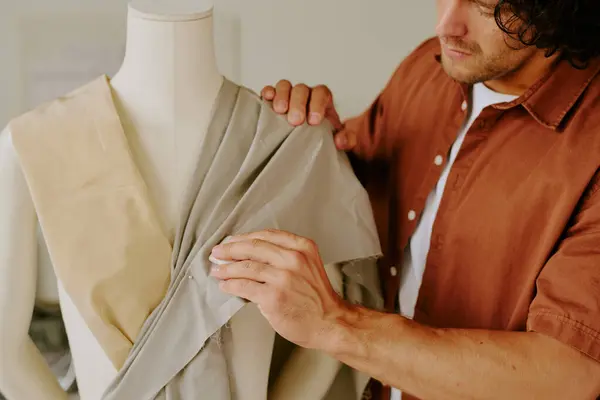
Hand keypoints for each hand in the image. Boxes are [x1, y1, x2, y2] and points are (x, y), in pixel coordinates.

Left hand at [209, 229, 348, 349]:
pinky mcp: (273, 296)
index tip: (231, 241)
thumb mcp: (308, 265)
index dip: (244, 238)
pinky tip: (224, 285)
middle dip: (230, 250)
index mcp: (302, 247)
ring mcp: (283, 277)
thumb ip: (285, 255)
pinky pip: (244, 286)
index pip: (267, 235)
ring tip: (216, 270)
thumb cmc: (316, 297)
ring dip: (226, 268)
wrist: (329, 322)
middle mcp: (293, 259)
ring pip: (246, 267)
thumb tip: (248, 253)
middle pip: (253, 247)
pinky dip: (231, 285)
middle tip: (217, 253)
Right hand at [261, 80, 356, 150]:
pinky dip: (267, 93)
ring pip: (285, 86)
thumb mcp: (343, 139)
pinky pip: (270, 91)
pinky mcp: (274, 102)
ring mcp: (288, 96)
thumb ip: (348, 139)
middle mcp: (305, 95)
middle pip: (301, 89)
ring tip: (280, 111)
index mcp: (322, 100)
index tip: (314, 121)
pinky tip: (266, 100)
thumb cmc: (326, 136)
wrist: (313, 140)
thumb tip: (340, 140)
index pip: (321, 93)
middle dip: (298, 103)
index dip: (317, 104)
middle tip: (296, 121)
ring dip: (281, 96)